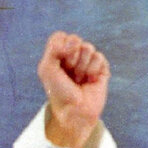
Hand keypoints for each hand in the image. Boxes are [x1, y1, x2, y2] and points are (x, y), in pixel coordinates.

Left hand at [37, 31, 109, 147]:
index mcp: (58, 55)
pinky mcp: (101, 69)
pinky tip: (90, 80)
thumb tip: (74, 41)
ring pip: (88, 47)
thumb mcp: (46, 69)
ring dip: (82, 66)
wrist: (75, 111)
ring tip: (79, 79)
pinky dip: (93, 69)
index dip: (61, 47)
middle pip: (75, 39)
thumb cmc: (59, 93)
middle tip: (69, 74)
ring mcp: (87, 62)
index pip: (61, 36)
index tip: (59, 63)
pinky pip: (99, 57)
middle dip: (71, 58)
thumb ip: (53, 48)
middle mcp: (72, 56)